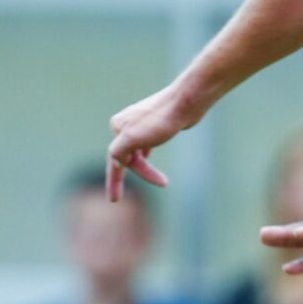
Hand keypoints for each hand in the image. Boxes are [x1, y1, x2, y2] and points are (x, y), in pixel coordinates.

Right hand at [106, 86, 198, 200]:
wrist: (188, 102)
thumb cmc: (162, 120)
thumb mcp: (134, 138)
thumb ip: (118, 152)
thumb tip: (114, 163)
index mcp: (117, 127)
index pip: (115, 160)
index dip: (115, 182)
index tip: (115, 201)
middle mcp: (126, 123)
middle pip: (128, 156)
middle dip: (141, 173)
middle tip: (162, 184)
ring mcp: (141, 123)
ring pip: (138, 150)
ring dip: (145, 166)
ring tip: (161, 180)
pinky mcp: (157, 122)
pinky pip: (147, 143)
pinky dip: (147, 153)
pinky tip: (147, 157)